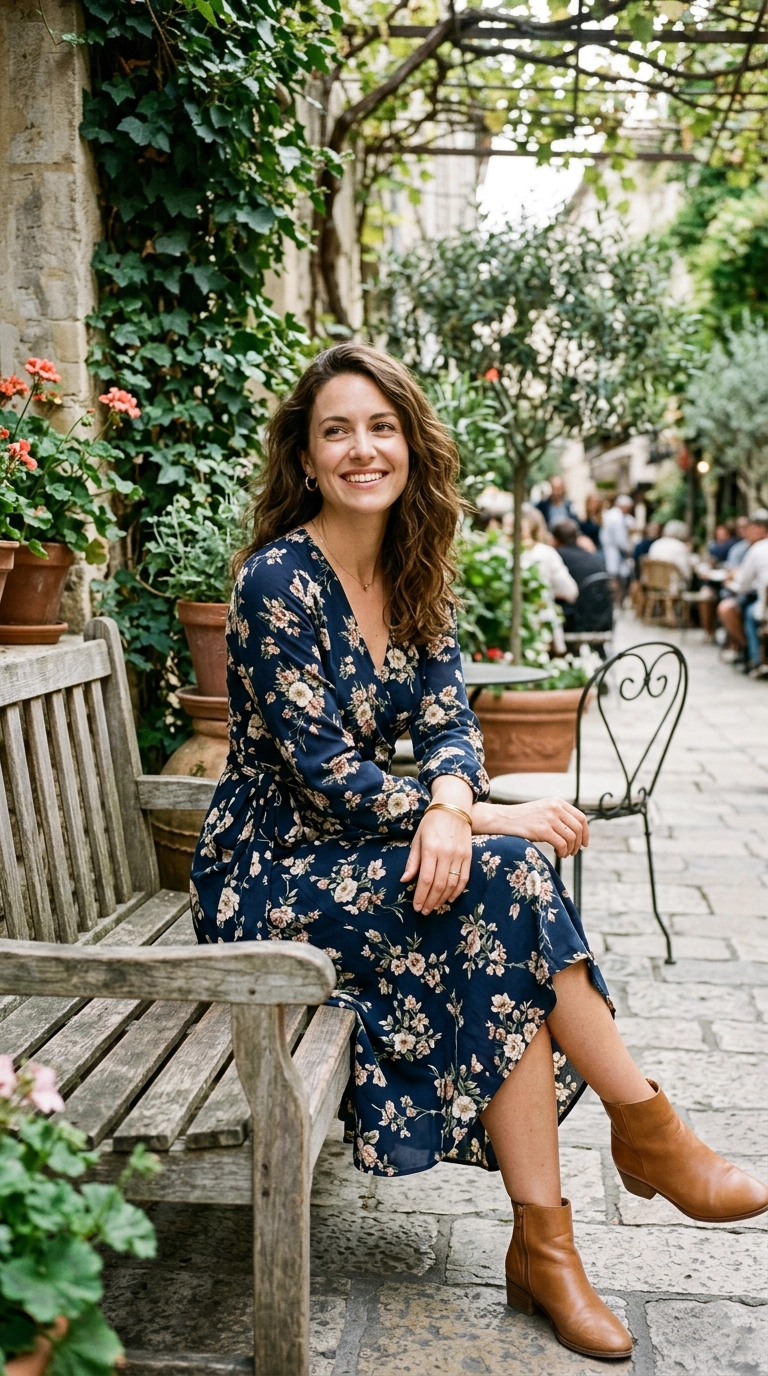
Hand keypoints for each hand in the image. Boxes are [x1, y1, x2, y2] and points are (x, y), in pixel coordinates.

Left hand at [402, 808, 472, 914]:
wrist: (454, 806)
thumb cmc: (431, 822)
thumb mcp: (417, 839)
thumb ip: (412, 861)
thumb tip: (404, 880)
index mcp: (430, 849)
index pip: (425, 879)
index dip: (421, 896)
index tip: (416, 907)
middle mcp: (446, 853)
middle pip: (439, 885)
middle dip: (430, 901)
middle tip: (424, 911)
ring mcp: (459, 855)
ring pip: (452, 884)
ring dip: (442, 899)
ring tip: (435, 907)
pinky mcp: (468, 856)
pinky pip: (464, 878)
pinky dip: (457, 891)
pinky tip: (449, 898)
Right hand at [472, 798, 588, 857]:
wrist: (502, 819)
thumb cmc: (522, 818)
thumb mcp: (543, 810)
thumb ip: (558, 815)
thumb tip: (577, 832)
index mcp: (557, 802)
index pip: (581, 817)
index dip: (586, 832)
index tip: (584, 844)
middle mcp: (555, 807)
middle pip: (578, 828)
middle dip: (579, 843)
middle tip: (573, 852)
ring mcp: (549, 818)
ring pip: (571, 838)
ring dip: (570, 849)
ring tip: (563, 854)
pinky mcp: (542, 830)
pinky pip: (562, 844)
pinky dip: (563, 852)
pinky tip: (557, 854)